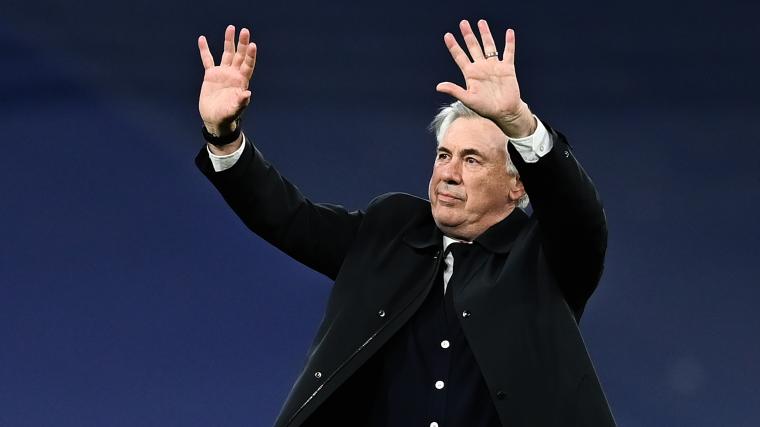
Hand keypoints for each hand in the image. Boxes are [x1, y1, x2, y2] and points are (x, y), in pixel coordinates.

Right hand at [198, 25, 256, 135]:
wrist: (215, 119)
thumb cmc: (227, 116)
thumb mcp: (234, 110)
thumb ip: (241, 102)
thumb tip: (247, 94)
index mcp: (241, 81)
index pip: (248, 65)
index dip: (250, 55)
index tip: (252, 44)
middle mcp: (234, 74)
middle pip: (239, 56)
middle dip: (242, 43)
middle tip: (245, 31)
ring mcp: (223, 73)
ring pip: (227, 53)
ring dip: (229, 41)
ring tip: (231, 28)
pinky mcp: (211, 75)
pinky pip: (207, 60)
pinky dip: (205, 50)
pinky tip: (202, 39)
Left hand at [436, 20, 534, 137]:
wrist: (504, 112)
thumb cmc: (485, 108)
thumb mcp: (468, 99)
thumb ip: (454, 90)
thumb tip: (438, 86)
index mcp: (470, 74)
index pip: (459, 56)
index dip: (453, 46)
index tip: (447, 35)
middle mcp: (481, 67)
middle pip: (473, 47)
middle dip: (468, 35)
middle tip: (463, 23)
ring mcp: (494, 66)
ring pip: (489, 46)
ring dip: (485, 34)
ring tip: (481, 22)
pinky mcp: (507, 68)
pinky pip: (508, 52)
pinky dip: (509, 43)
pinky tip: (509, 32)